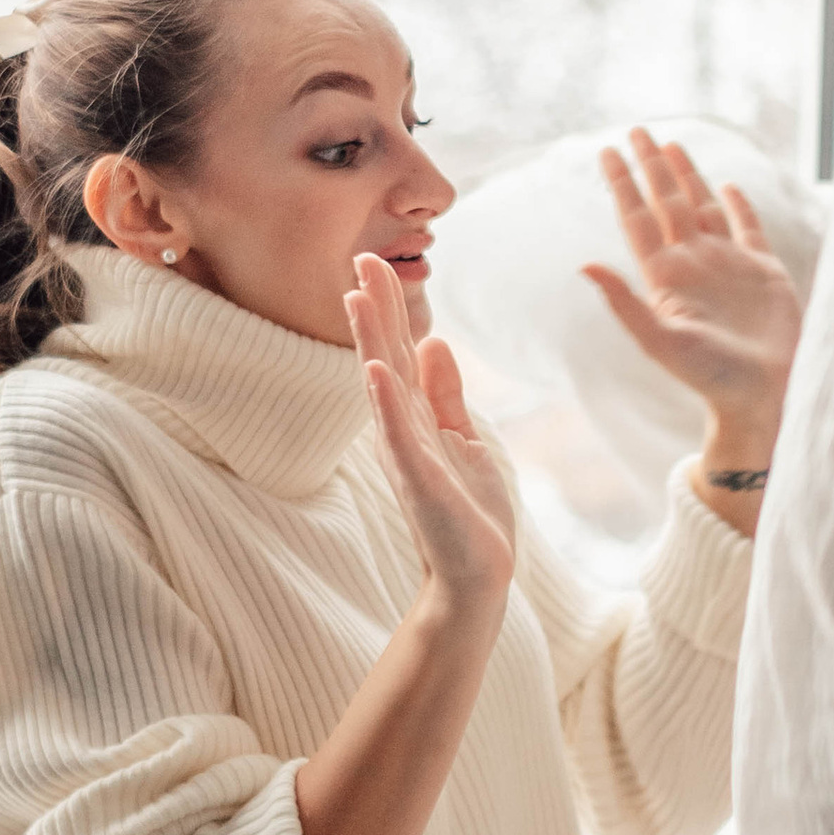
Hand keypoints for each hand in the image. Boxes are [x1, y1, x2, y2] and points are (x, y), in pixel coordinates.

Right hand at [347, 252, 515, 612]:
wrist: (476, 577)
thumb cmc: (468, 511)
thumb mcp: (463, 438)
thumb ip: (446, 394)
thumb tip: (432, 341)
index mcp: (415, 418)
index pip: (399, 351)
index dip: (388, 307)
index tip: (373, 260)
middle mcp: (403, 430)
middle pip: (386, 357)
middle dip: (375, 308)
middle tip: (360, 257)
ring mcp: (407, 454)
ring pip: (385, 387)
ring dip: (371, 341)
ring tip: (358, 297)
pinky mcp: (419, 482)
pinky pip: (399, 436)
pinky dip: (387, 404)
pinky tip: (375, 371)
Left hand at [580, 131, 802, 462]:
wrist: (763, 396)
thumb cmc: (710, 376)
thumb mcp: (661, 340)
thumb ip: (624, 303)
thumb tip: (582, 265)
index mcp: (666, 276)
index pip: (638, 218)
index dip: (623, 184)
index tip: (607, 151)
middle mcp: (694, 264)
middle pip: (667, 203)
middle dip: (651, 167)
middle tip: (636, 130)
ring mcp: (728, 265)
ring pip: (702, 208)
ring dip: (686, 177)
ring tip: (670, 146)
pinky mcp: (763, 272)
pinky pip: (748, 228)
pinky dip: (738, 205)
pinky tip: (728, 186)